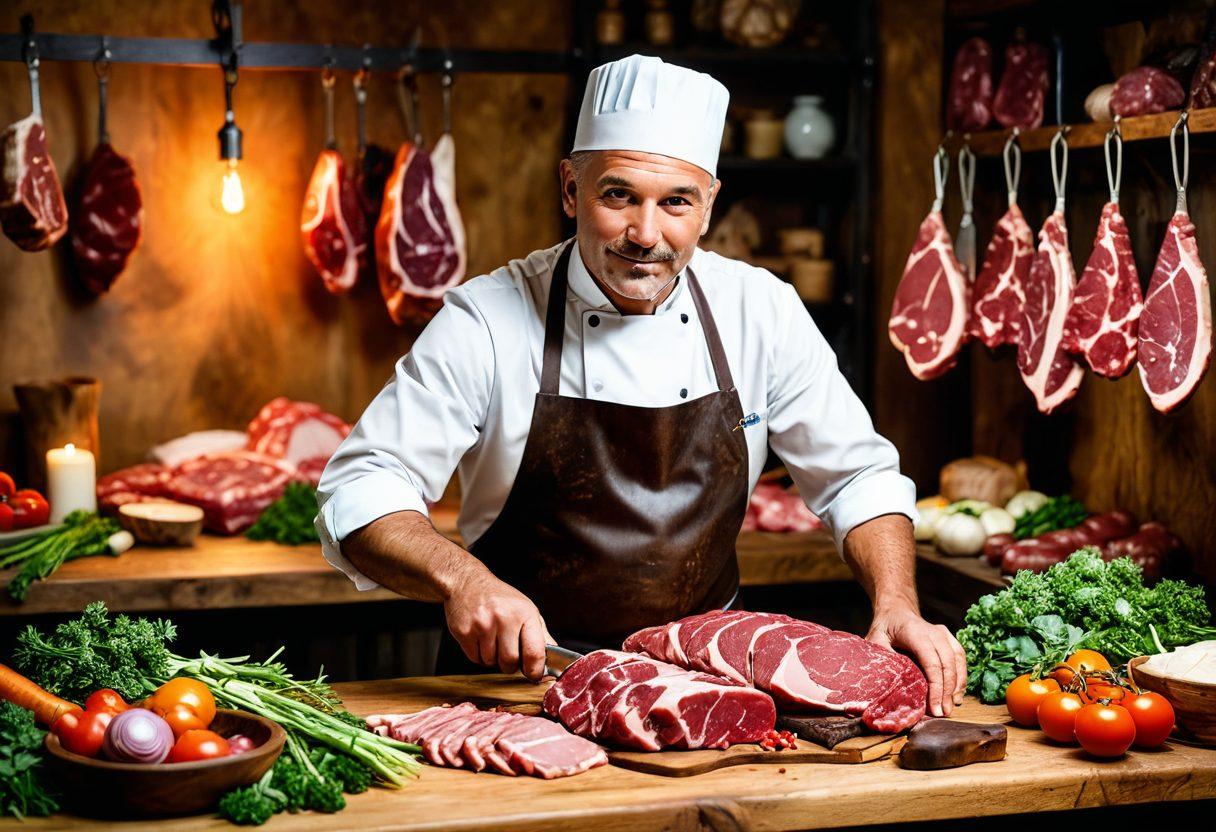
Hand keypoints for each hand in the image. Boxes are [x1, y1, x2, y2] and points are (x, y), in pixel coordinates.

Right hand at [444, 567, 553, 682]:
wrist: (467, 582)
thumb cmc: (499, 598)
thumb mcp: (525, 609)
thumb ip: (541, 634)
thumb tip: (554, 658)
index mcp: (524, 613)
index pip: (534, 652)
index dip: (536, 670)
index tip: (534, 675)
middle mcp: (504, 618)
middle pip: (510, 662)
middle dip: (510, 665)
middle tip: (508, 653)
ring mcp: (482, 625)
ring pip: (491, 662)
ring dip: (493, 659)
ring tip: (492, 640)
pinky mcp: (464, 632)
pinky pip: (475, 660)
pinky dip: (479, 656)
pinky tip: (480, 639)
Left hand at [866, 607, 966, 717]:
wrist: (897, 612)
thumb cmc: (884, 629)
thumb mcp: (875, 642)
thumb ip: (882, 660)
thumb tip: (887, 687)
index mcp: (914, 632)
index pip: (931, 663)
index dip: (936, 687)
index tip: (934, 707)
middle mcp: (933, 631)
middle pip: (947, 664)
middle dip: (947, 691)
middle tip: (944, 712)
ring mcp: (943, 633)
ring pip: (957, 661)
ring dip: (957, 685)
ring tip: (952, 705)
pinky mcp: (949, 638)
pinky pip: (960, 658)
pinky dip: (961, 676)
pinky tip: (957, 693)